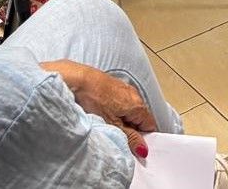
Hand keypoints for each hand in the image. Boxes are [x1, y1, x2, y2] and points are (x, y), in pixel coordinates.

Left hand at [41, 61, 155, 154]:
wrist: (77, 80)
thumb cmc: (93, 98)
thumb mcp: (112, 125)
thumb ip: (130, 138)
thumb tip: (142, 148)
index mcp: (138, 105)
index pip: (150, 126)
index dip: (142, 138)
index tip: (132, 145)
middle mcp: (134, 95)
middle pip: (140, 118)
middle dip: (130, 129)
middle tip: (116, 135)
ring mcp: (124, 89)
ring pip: (129, 110)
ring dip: (121, 120)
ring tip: (106, 123)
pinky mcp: (113, 86)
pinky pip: (120, 102)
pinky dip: (113, 110)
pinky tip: (101, 112)